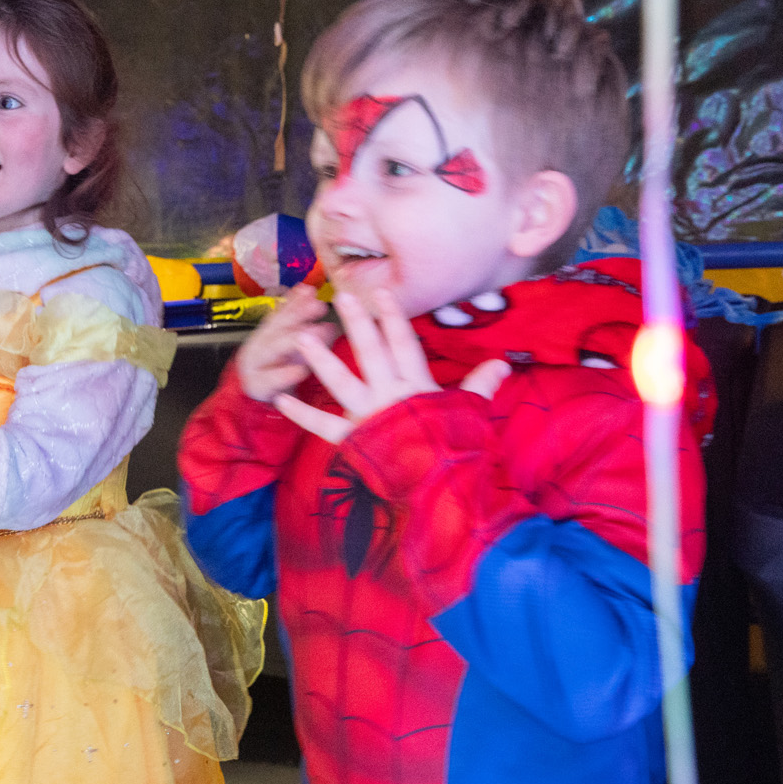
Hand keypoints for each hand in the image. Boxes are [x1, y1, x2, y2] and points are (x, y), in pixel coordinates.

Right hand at [234, 287, 337, 401]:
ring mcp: (255, 364)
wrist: (251, 403)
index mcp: (269, 333)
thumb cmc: (277, 370)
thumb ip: (305, 327)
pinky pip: (271, 379)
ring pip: (273, 348)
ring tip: (315, 331)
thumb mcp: (292, 347)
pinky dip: (286, 374)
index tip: (312, 290)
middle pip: (277, 325)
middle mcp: (260, 345)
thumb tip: (320, 306)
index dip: (296, 300)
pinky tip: (302, 370)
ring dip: (293, 339)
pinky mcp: (257, 386)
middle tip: (319, 306)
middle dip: (298, 314)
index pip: (282, 311)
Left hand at [274, 288, 508, 444]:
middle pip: (371, 351)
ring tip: (301, 338)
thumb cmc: (458, 451)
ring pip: (341, 381)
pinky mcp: (354, 440)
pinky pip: (324, 426)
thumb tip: (502, 363)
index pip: (404, 343)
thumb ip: (479, 385)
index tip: (382, 293)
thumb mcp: (471, 414)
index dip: (393, 316)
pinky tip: (281, 399)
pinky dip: (302, 414)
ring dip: (320, 359)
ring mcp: (370, 416)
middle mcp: (391, 395)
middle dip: (356, 322)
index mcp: (418, 386)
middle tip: (339, 295)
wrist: (442, 490)